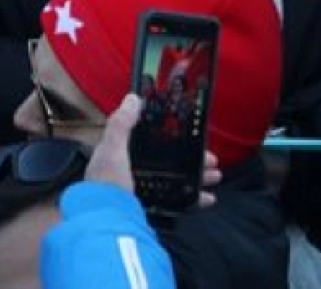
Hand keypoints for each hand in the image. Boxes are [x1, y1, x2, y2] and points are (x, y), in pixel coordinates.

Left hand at [91, 94, 220, 208]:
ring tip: (213, 176)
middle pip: (167, 160)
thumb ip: (121, 125)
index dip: (170, 136)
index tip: (189, 134)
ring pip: (175, 178)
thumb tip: (132, 98)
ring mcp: (141, 190)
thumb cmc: (107, 183)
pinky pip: (177, 200)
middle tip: (210, 159)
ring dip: (196, 176)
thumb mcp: (112, 150)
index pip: (148, 140)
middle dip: (190, 158)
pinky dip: (193, 199)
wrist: (107, 220)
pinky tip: (206, 198)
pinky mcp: (150, 207)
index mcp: (119, 154)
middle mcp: (130, 171)